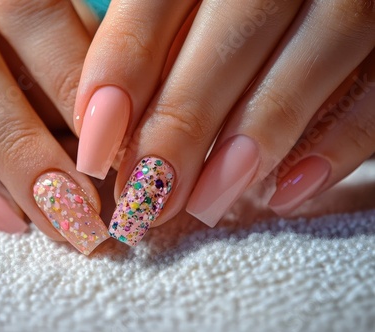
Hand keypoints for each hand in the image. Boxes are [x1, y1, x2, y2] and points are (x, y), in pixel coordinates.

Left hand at [73, 0, 374, 244]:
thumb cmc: (226, 7)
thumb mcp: (187, 5)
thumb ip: (153, 39)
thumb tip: (105, 120)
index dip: (123, 69)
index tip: (95, 149)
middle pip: (236, 29)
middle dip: (186, 121)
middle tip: (147, 197)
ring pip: (319, 47)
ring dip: (259, 136)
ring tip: (206, 203)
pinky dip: (343, 140)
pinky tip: (288, 192)